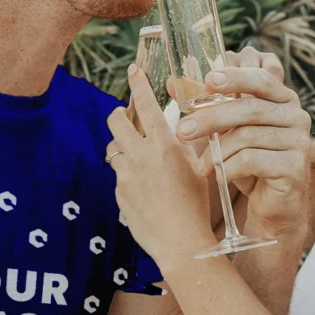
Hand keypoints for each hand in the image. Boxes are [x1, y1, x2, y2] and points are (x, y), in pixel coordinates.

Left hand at [106, 67, 216, 272]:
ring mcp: (126, 175)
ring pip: (113, 148)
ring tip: (137, 155)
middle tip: (124, 115)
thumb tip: (186, 126)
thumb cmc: (197, 205)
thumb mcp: (201, 168)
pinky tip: (144, 188)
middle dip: (118, 114)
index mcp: (165, 146)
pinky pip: (118, 175)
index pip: (146, 105)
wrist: (182, 244)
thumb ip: (190, 144)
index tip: (132, 70)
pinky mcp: (119, 193)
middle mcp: (141, 156)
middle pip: (116, 121)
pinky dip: (127, 174)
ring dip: (122, 146)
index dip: (138, 84)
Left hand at [175, 53, 310, 240]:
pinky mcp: (295, 167)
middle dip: (211, 118)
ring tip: (201, 165)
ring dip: (216, 151)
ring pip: (247, 136)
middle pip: (249, 109)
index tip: (208, 80)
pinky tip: (218, 175)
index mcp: (283, 99)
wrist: (272, 205)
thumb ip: (205, 105)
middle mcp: (297, 116)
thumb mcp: (227, 131)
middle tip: (183, 130)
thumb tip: (171, 83)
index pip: (260, 79)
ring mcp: (300, 141)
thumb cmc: (249, 163)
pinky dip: (228, 168)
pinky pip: (252, 160)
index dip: (235, 77)